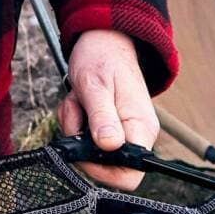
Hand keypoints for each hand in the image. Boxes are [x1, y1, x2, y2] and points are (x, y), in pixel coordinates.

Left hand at [57, 29, 158, 190]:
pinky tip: (78, 100)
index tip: (82, 149)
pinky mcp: (106, 125)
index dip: (103, 171)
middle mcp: (134, 134)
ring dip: (74, 126)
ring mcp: (119, 130)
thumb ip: (102, 116)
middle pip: (104, 164)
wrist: (102, 38)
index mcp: (140, 128)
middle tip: (77, 112)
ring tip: (78, 99)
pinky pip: (83, 136)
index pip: (130, 175)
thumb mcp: (96, 85)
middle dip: (81, 143)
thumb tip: (109, 146)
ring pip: (89, 150)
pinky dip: (73, 120)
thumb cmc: (102, 57)